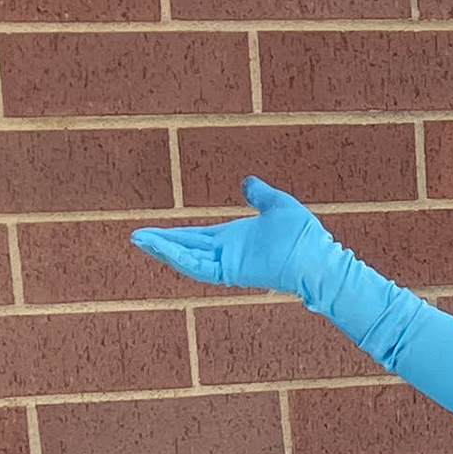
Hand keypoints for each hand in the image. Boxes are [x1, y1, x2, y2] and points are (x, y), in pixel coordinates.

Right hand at [131, 176, 338, 300]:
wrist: (317, 254)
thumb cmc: (302, 235)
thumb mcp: (276, 204)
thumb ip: (259, 194)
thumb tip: (248, 182)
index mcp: (232, 239)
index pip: (195, 237)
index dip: (173, 235)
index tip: (151, 231)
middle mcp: (226, 253)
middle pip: (185, 248)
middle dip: (160, 244)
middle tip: (135, 237)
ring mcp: (227, 263)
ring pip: (187, 259)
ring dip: (163, 250)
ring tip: (139, 240)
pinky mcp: (231, 271)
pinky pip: (200, 267)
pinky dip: (180, 258)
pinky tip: (161, 248)